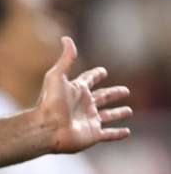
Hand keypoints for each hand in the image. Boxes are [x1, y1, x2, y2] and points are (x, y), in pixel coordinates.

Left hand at [37, 36, 132, 153]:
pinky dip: (118, 134)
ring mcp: (89, 120)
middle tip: (125, 90)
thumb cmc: (50, 102)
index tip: (103, 71)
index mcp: (76, 91)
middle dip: (113, 94)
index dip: (96, 75)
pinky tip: (126, 132)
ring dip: (118, 113)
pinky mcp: (93, 135)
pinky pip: (109, 135)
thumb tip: (66, 38)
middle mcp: (83, 105)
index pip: (89, 80)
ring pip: (108, 116)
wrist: (46, 128)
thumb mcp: (57, 76)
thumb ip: (66, 58)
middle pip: (102, 97)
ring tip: (128, 111)